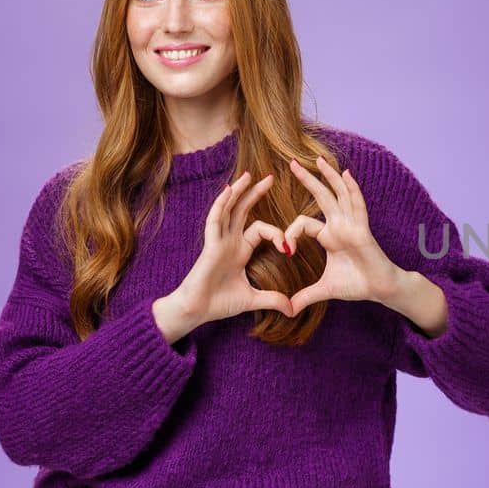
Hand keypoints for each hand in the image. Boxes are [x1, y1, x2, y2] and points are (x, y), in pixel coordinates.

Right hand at [168, 171, 295, 326]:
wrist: (196, 311)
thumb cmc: (218, 304)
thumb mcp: (252, 299)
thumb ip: (272, 299)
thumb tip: (292, 309)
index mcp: (239, 250)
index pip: (260, 230)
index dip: (276, 234)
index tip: (288, 248)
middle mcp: (228, 242)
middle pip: (243, 211)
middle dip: (255, 194)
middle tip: (270, 178)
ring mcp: (218, 241)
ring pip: (228, 210)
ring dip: (238, 192)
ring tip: (248, 176)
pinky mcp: (209, 246)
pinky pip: (214, 221)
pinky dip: (221, 205)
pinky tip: (229, 191)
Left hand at [283, 155, 402, 316]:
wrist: (380, 289)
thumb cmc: (357, 285)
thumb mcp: (324, 289)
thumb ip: (305, 296)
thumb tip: (286, 310)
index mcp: (329, 235)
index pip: (304, 224)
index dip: (290, 232)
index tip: (284, 248)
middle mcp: (339, 225)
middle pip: (321, 197)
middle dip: (307, 179)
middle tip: (291, 162)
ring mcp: (352, 224)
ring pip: (338, 194)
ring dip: (329, 176)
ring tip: (318, 159)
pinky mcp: (362, 229)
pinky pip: (356, 205)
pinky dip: (352, 189)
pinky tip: (346, 173)